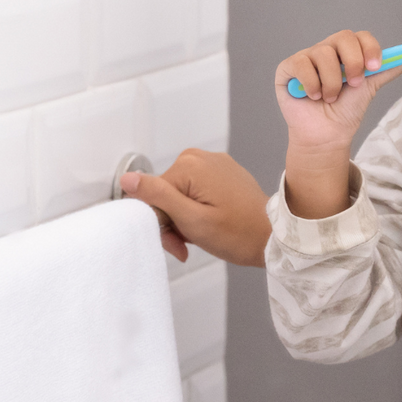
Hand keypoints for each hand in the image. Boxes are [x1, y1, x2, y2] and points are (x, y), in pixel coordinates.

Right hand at [119, 149, 269, 265]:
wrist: (274, 237)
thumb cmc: (239, 234)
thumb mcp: (191, 220)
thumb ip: (157, 197)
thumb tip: (127, 179)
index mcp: (189, 165)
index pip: (152, 195)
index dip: (160, 223)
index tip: (176, 242)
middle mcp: (198, 157)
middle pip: (164, 193)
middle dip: (171, 222)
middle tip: (186, 244)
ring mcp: (211, 163)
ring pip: (177, 194)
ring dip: (182, 219)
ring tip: (199, 236)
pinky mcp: (220, 173)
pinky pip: (193, 191)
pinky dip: (195, 211)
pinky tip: (207, 225)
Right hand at [275, 30, 401, 217]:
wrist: (327, 136)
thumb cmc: (345, 111)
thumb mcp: (369, 89)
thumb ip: (386, 71)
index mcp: (346, 52)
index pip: (360, 36)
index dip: (369, 48)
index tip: (375, 67)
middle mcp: (326, 50)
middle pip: (343, 37)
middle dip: (353, 62)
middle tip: (353, 84)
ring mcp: (306, 57)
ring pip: (323, 54)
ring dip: (332, 82)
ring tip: (330, 98)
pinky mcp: (288, 68)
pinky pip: (301, 64)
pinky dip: (312, 83)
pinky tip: (313, 96)